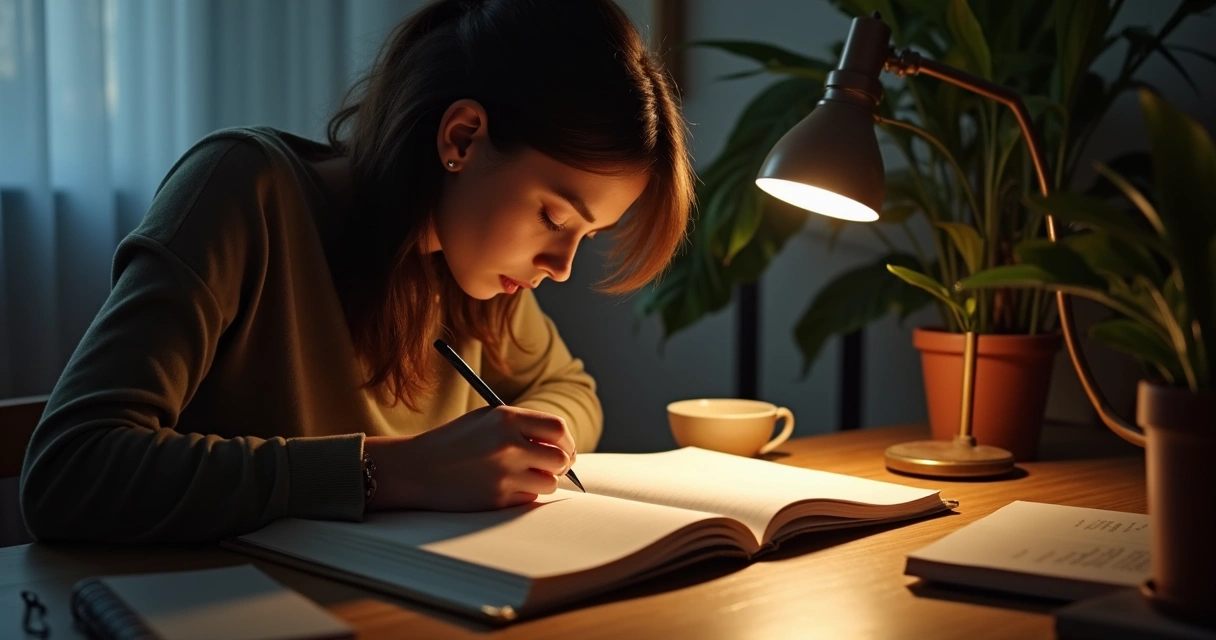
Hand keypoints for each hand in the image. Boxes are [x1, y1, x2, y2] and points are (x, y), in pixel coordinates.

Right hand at [364, 406, 575, 511]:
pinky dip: (523, 495)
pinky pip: (529, 499)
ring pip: (549, 483)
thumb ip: (523, 426)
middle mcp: (508, 445)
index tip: (563, 447)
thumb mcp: (487, 420)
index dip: (565, 440)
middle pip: (560, 459)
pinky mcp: (498, 500)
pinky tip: (503, 487)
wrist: (417, 469)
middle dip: (560, 464)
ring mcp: (504, 475)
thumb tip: (562, 446)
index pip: (558, 429)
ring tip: (522, 475)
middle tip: (551, 466)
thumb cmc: (455, 442)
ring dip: (542, 481)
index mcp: (506, 419)